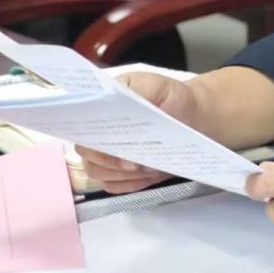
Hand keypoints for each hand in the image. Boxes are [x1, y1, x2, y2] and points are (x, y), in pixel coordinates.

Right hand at [74, 71, 202, 192]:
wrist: (193, 117)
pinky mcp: (119, 172)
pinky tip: (149, 174)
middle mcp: (98, 131)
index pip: (80, 124)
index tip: (113, 143)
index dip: (91, 137)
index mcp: (101, 106)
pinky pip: (113, 185)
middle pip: (86, 152)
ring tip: (148, 167)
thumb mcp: (160, 87)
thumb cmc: (173, 98)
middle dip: (109, 160)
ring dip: (121, 174)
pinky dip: (130, 183)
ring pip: (97, 172)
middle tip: (135, 163)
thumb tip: (114, 110)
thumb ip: (138, 91)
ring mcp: (107, 153)